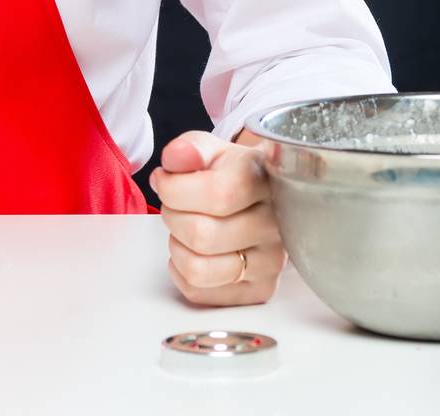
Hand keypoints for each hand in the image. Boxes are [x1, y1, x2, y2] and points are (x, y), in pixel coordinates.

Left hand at [148, 129, 287, 305]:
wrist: (259, 199)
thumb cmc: (229, 173)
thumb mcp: (209, 149)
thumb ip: (189, 148)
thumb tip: (176, 158)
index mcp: (262, 179)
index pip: (217, 194)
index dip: (175, 190)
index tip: (165, 180)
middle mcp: (274, 223)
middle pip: (202, 234)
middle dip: (172, 216)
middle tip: (176, 206)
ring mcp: (271, 261)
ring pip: (199, 269)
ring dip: (177, 247)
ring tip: (186, 228)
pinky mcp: (259, 290)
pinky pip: (198, 292)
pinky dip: (181, 270)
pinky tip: (194, 250)